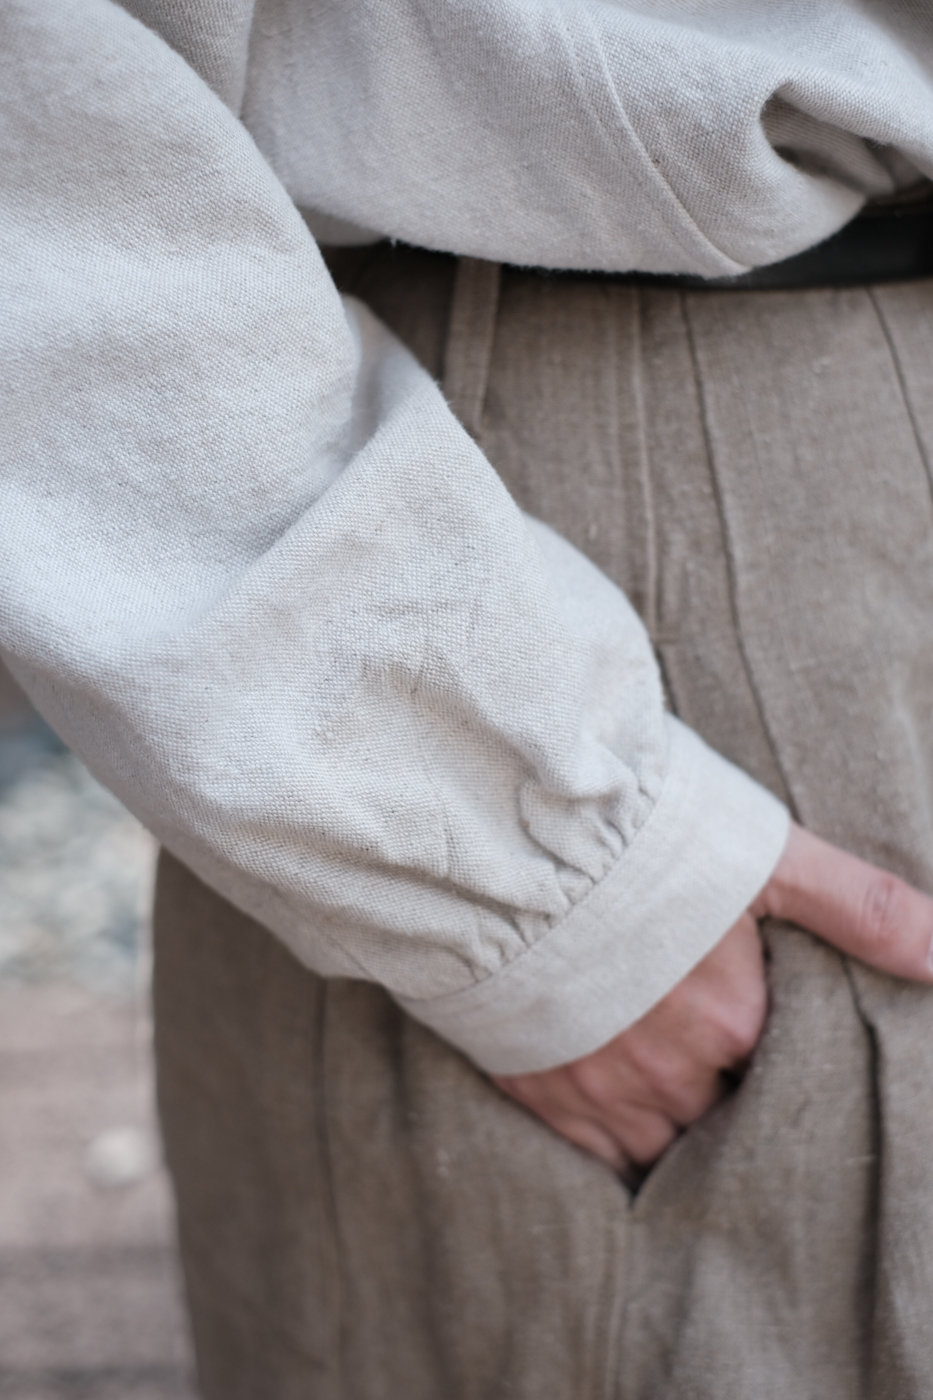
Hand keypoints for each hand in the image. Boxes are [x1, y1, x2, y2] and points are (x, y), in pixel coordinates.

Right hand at [492, 823, 932, 1180]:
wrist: (502, 843)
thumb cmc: (635, 839)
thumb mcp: (762, 856)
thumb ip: (859, 905)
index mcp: (732, 1020)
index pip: (777, 1074)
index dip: (770, 1055)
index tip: (754, 1034)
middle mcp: (671, 1073)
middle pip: (718, 1116)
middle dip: (722, 1095)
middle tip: (712, 1062)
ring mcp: (600, 1090)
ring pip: (657, 1145)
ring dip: (668, 1123)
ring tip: (666, 1087)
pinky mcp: (538, 1092)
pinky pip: (591, 1156)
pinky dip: (609, 1143)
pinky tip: (612, 1114)